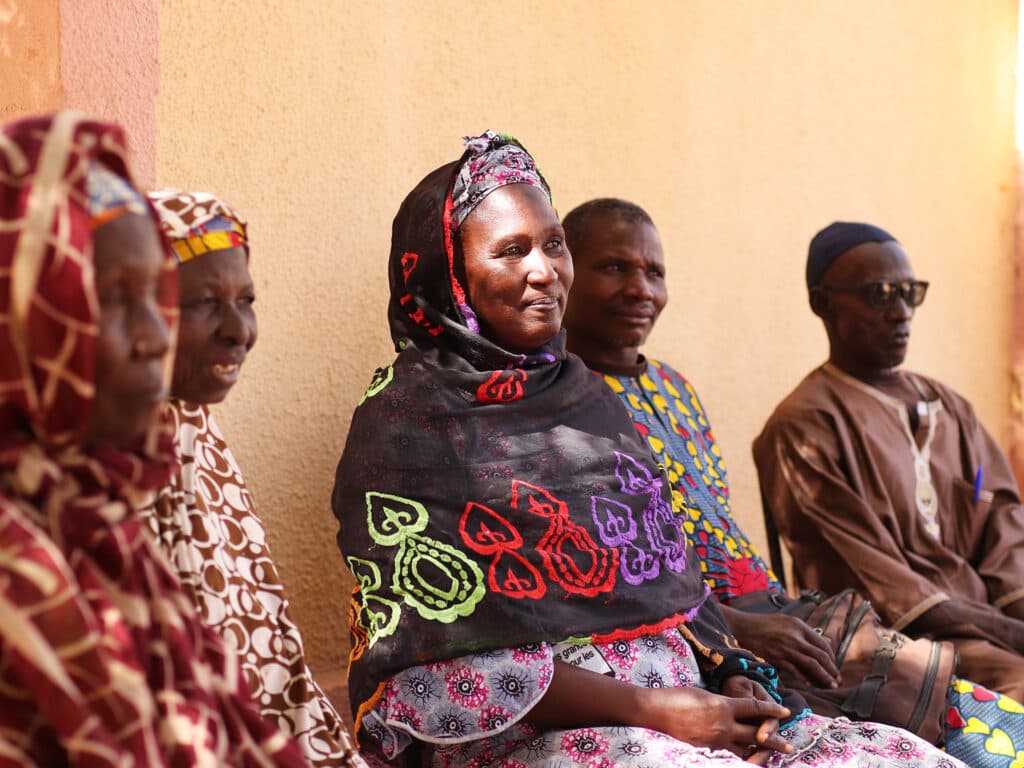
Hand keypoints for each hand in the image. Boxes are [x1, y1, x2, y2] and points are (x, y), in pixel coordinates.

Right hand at [634, 678, 791, 762]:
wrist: (655, 711)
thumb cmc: (676, 696)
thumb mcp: (703, 694)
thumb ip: (721, 703)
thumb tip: (732, 709)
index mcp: (723, 706)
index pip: (755, 709)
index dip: (772, 710)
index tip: (786, 711)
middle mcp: (723, 725)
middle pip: (757, 735)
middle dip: (775, 741)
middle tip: (789, 747)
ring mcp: (714, 740)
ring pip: (744, 751)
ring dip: (758, 754)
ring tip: (769, 757)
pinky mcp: (706, 750)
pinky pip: (728, 755)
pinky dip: (738, 757)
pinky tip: (743, 758)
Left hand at [720, 676, 790, 764]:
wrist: (731, 687)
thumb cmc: (737, 685)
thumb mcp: (741, 686)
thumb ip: (746, 696)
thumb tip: (751, 702)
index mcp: (768, 706)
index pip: (771, 720)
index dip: (768, 730)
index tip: (761, 738)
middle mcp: (766, 721)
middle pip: (770, 739)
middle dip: (764, 749)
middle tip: (756, 759)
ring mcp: (759, 729)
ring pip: (762, 747)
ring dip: (757, 757)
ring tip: (751, 764)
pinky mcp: (748, 737)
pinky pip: (751, 749)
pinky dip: (748, 756)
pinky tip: (743, 762)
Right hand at [721, 604, 839, 688]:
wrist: (742, 626)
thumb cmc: (764, 624)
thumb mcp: (787, 622)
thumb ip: (805, 632)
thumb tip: (826, 642)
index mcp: (798, 625)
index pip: (822, 643)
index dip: (831, 658)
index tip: (834, 668)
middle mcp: (794, 635)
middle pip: (820, 655)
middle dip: (832, 670)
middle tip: (837, 681)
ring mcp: (785, 646)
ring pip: (811, 664)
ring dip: (823, 676)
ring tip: (831, 685)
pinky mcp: (775, 656)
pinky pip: (794, 669)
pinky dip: (804, 678)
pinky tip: (809, 684)